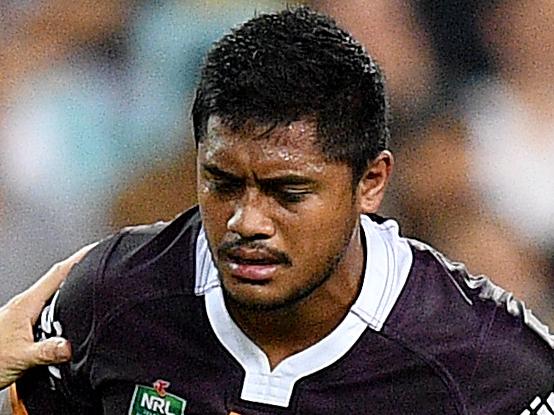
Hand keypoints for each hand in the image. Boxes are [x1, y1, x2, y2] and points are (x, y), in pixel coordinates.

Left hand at [0, 243, 96, 389]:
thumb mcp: (20, 357)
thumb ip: (47, 350)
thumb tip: (70, 345)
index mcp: (27, 304)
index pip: (58, 274)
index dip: (78, 259)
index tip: (95, 250)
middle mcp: (25, 306)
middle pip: (58, 282)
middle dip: (79, 272)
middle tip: (98, 266)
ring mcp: (23, 315)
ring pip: (53, 297)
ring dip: (70, 292)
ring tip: (88, 290)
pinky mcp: (22, 326)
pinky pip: (48, 310)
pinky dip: (61, 309)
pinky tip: (67, 320)